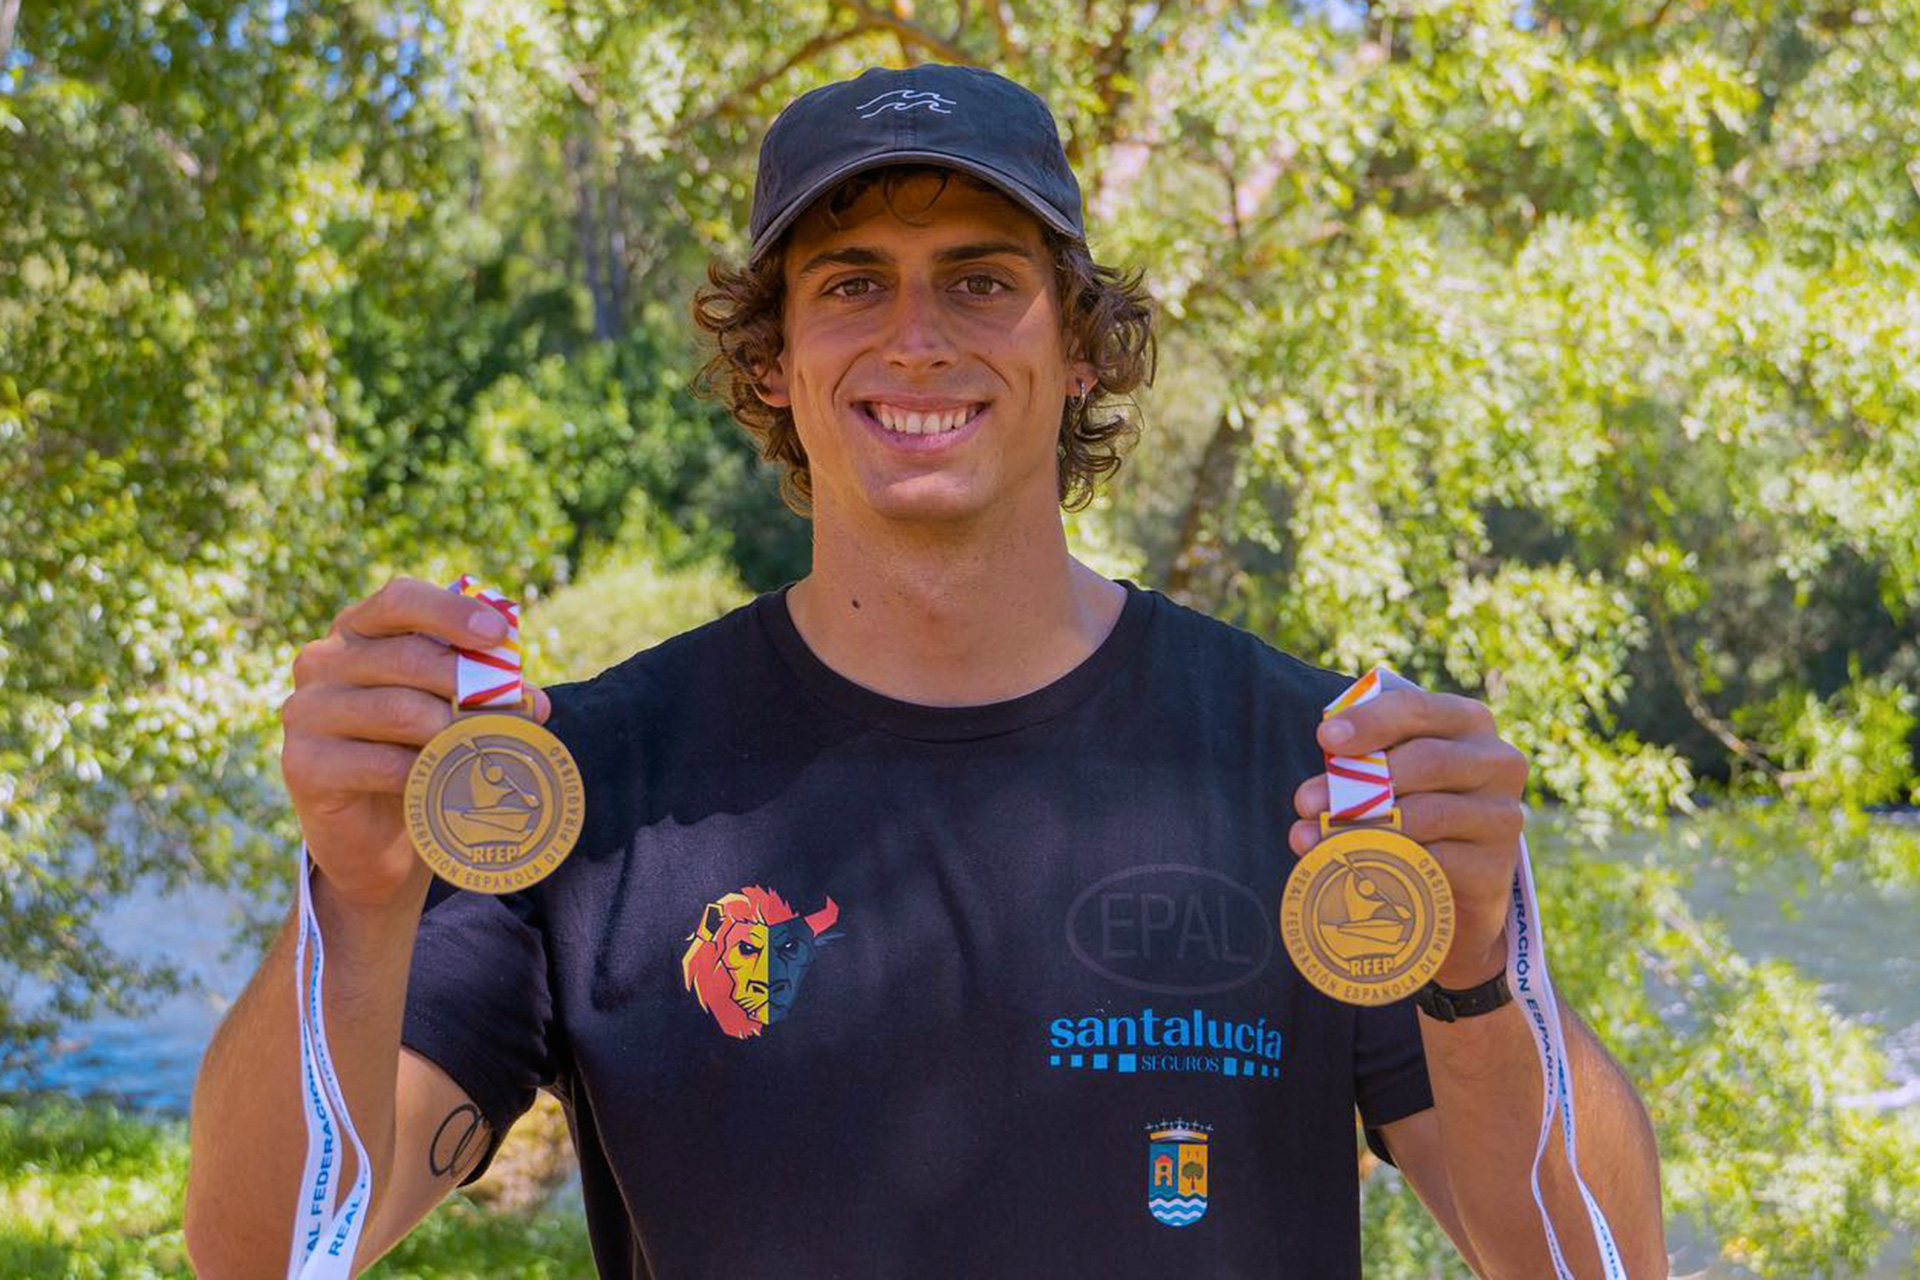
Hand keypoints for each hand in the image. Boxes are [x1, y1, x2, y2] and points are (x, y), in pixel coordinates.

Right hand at [279, 576, 552, 911]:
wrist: (376, 835)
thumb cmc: (417, 753)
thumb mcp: (449, 709)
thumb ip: (483, 691)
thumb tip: (537, 703)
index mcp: (357, 630)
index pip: (400, 599)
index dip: (451, 612)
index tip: (499, 635)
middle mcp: (322, 660)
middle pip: (408, 658)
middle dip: (471, 683)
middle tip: (516, 710)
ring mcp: (306, 711)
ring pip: (400, 709)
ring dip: (457, 730)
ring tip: (491, 748)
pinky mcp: (303, 763)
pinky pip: (382, 762)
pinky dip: (427, 772)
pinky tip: (449, 782)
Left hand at [1289, 688, 1527, 988]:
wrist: (1456, 880)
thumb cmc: (1412, 806)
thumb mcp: (1391, 773)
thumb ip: (1359, 767)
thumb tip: (1310, 801)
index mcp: (1466, 722)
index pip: (1416, 708)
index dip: (1369, 721)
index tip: (1325, 739)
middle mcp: (1497, 761)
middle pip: (1426, 761)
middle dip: (1360, 781)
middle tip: (1305, 802)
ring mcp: (1503, 815)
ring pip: (1428, 814)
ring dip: (1363, 827)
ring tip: (1313, 839)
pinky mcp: (1496, 867)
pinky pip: (1437, 861)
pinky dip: (1389, 863)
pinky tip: (1356, 867)